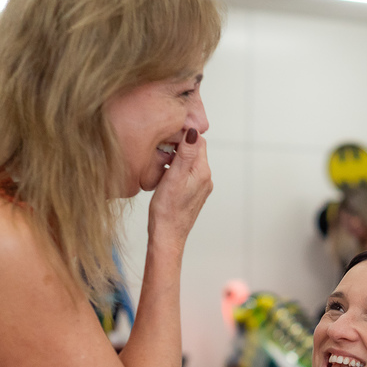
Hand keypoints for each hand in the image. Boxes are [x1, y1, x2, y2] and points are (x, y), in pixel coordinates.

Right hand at [148, 127, 212, 247]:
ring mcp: (200, 186)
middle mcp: (206, 178)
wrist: (167, 235)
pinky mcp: (193, 193)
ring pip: (189, 162)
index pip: (198, 141)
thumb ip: (185, 154)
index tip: (166, 137)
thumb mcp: (174, 177)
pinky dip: (175, 170)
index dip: (182, 135)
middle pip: (194, 151)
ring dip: (176, 158)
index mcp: (203, 171)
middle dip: (178, 146)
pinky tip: (164, 175)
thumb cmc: (167, 209)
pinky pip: (186, 174)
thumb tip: (194, 131)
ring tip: (161, 163)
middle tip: (160, 149)